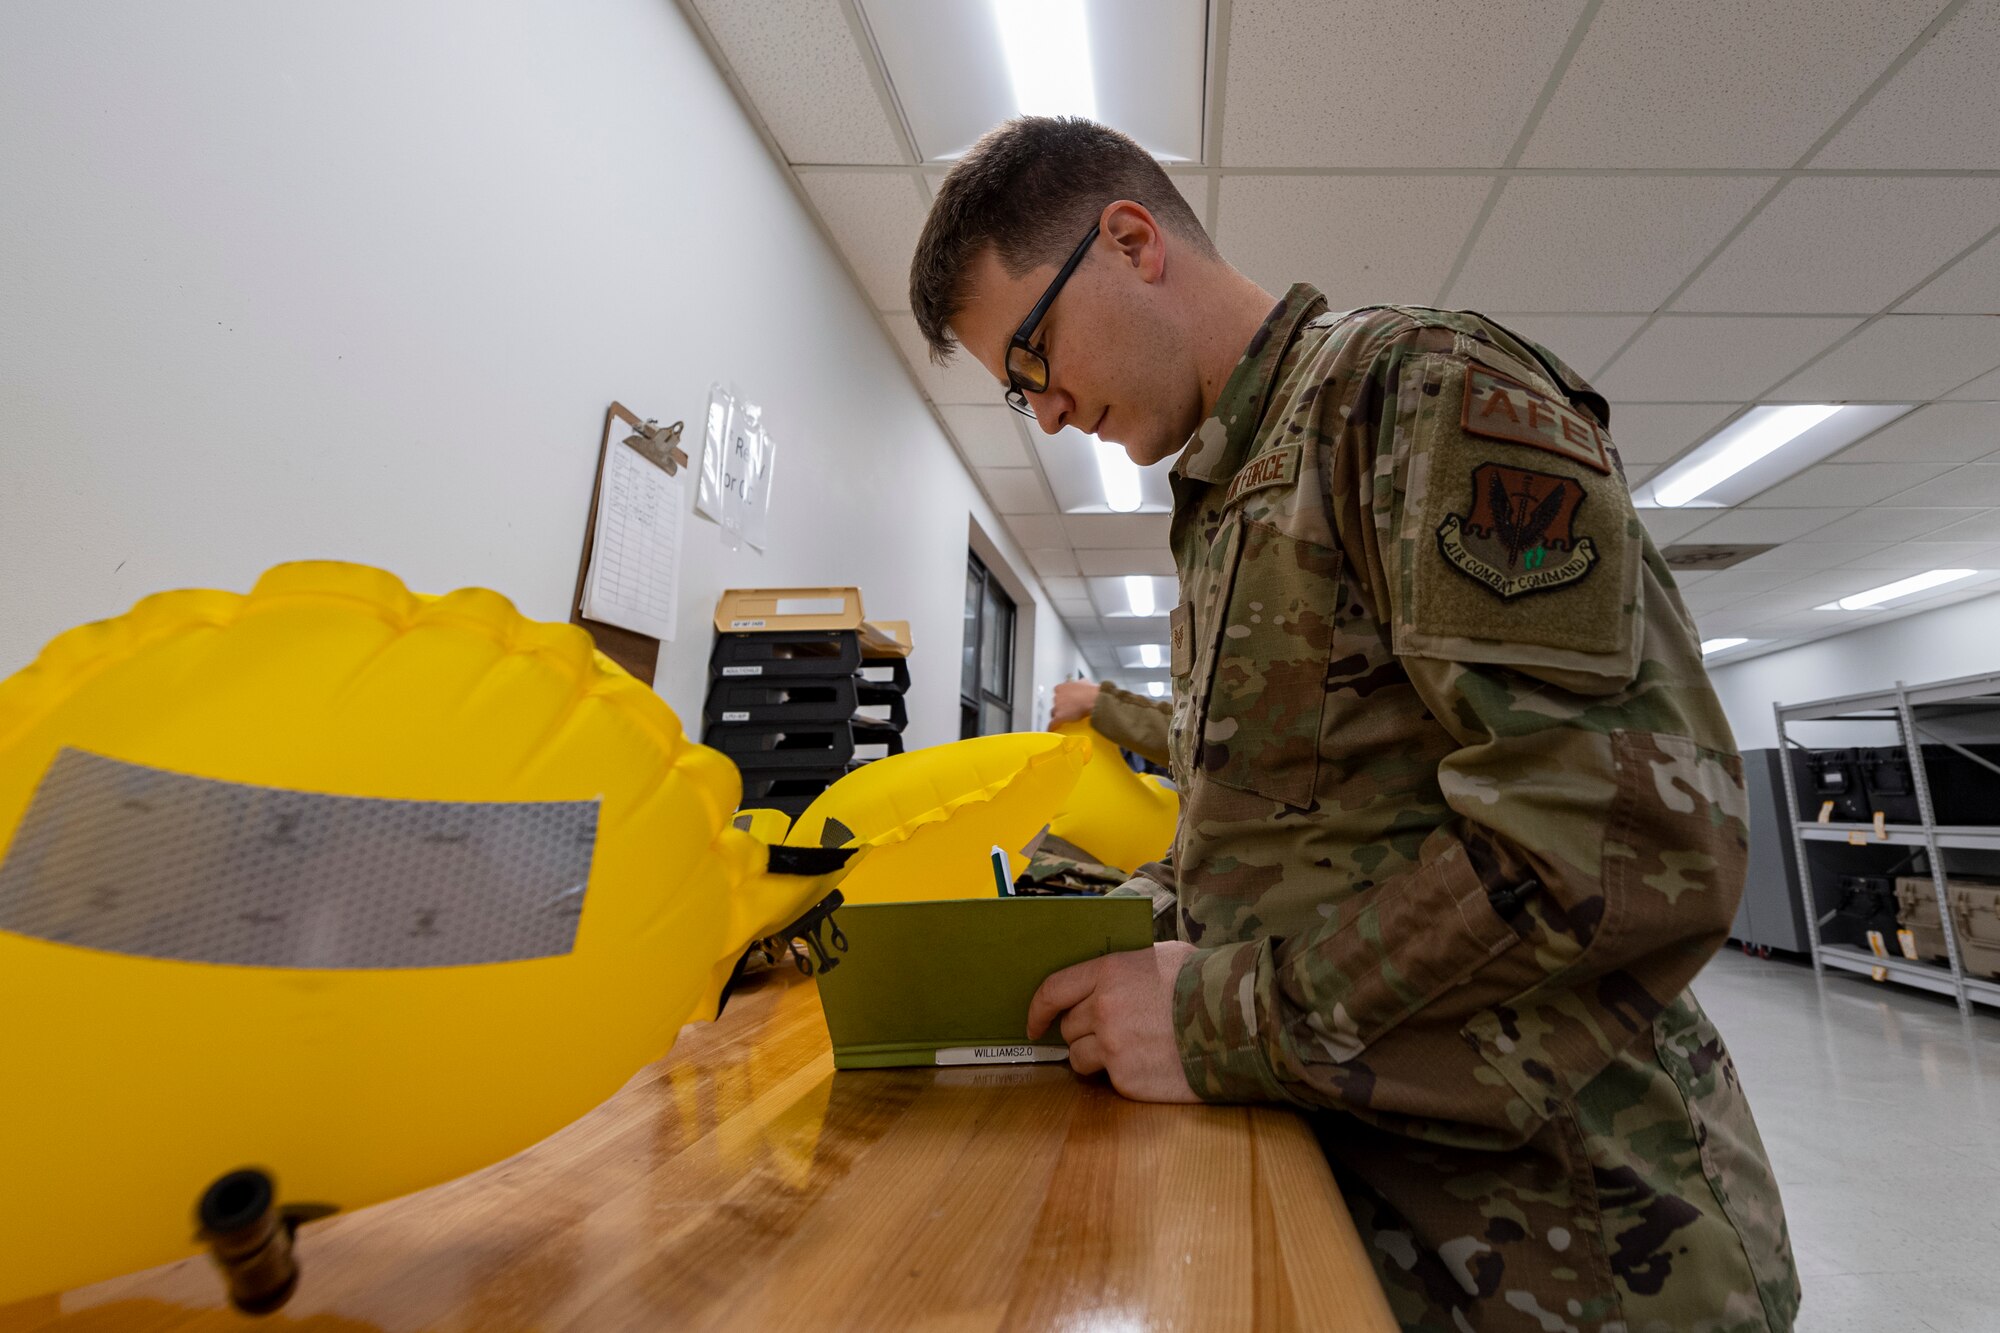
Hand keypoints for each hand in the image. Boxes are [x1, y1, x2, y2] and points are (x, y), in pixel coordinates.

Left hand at [1026, 941, 1199, 1102]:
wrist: (1239, 1023)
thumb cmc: (1207, 983)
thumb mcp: (1161, 956)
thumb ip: (1125, 969)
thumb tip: (1108, 979)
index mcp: (1108, 974)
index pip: (1053, 991)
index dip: (1038, 1010)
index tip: (1034, 1024)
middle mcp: (1103, 1010)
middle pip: (1068, 1027)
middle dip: (1081, 1031)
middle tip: (1107, 1033)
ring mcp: (1113, 1048)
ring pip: (1080, 1058)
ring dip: (1095, 1057)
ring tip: (1127, 1052)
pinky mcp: (1127, 1080)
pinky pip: (1107, 1080)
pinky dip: (1121, 1075)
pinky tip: (1147, 1065)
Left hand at [1049, 680, 1100, 726]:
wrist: (1093, 700)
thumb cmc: (1091, 692)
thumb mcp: (1085, 683)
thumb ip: (1081, 683)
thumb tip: (1083, 683)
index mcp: (1062, 687)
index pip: (1057, 692)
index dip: (1062, 697)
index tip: (1065, 699)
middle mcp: (1057, 696)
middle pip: (1055, 703)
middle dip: (1060, 706)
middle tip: (1068, 709)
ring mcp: (1057, 707)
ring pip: (1054, 713)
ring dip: (1058, 715)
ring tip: (1064, 719)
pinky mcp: (1059, 717)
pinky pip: (1053, 723)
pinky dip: (1053, 726)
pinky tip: (1054, 729)